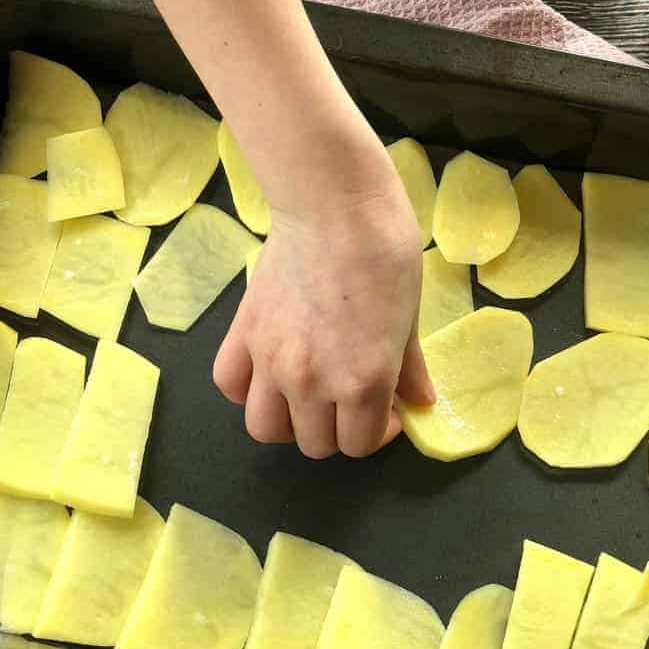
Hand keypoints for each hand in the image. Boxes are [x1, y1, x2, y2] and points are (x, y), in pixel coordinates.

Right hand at [213, 164, 434, 458]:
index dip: (376, 430)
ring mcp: (270, 361)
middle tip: (350, 393)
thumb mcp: (409, 315)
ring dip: (290, 420)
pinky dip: (248, 388)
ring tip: (307, 392)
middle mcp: (312, 383)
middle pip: (315, 444)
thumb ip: (409, 367)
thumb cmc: (385, 250)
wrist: (334, 204)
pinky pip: (230, 385)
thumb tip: (418, 402)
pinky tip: (268, 370)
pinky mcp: (243, 332)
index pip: (359, 444)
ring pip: (266, 428)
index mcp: (363, 382)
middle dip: (337, 426)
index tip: (384, 403)